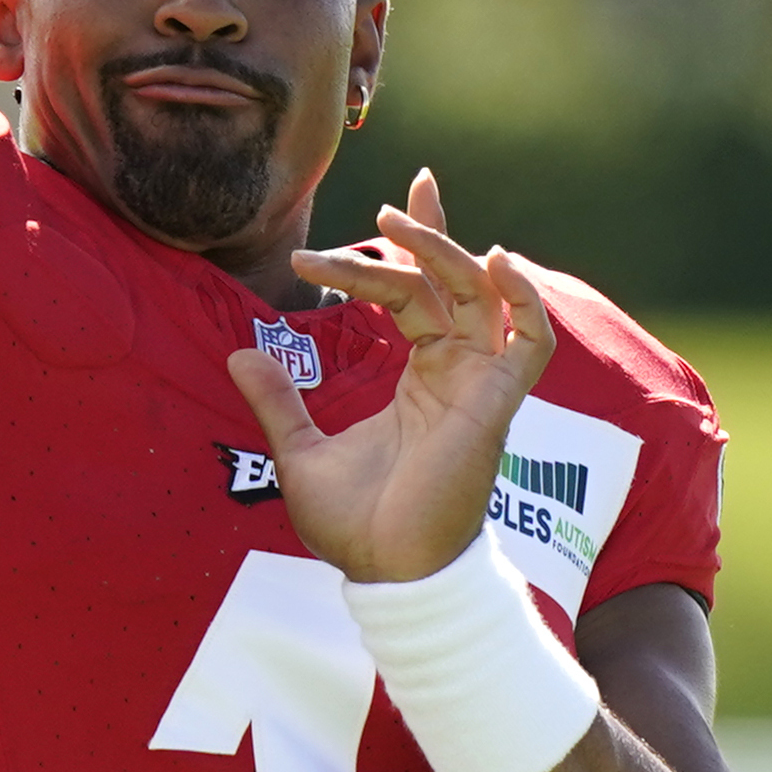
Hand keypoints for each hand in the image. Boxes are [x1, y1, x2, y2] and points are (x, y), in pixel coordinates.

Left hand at [226, 169, 557, 582]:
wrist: (386, 573)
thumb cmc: (357, 526)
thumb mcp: (299, 451)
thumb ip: (279, 401)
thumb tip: (240, 354)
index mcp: (421, 381)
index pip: (419, 296)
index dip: (399, 255)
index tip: (367, 221)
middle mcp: (455, 375)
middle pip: (451, 283)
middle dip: (426, 235)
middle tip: (389, 198)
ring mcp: (480, 387)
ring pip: (482, 297)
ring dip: (449, 252)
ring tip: (399, 222)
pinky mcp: (495, 405)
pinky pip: (531, 343)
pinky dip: (525, 301)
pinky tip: (497, 263)